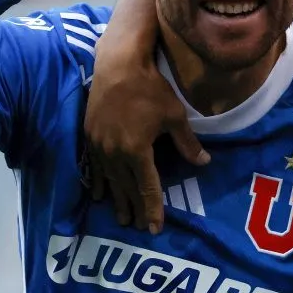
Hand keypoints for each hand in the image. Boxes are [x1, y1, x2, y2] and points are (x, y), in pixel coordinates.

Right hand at [83, 0, 208, 232]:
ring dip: (116, 199)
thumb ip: (187, 143)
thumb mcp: (175, 116)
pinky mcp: (88, 135)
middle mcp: (114, 153)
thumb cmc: (150, 88)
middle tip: (138, 227)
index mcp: (136, 151)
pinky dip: (99, 182)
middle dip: (134, 209)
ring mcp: (98, 145)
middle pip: (126, 188)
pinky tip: (100, 193)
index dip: (152, 209)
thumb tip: (204, 163)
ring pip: (108, 180)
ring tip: (121, 216)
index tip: (154, 228)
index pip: (146, 188)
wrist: (117, 65)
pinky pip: (93, 167)